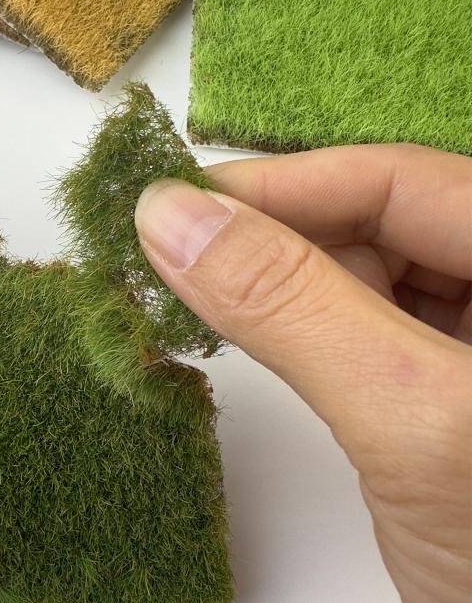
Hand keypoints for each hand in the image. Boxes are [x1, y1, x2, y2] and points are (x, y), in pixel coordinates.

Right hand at [135, 144, 470, 602]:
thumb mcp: (413, 421)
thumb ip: (291, 305)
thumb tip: (166, 216)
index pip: (403, 181)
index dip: (284, 185)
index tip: (175, 202)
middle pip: (381, 224)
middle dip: (272, 234)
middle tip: (169, 253)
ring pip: (361, 279)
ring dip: (274, 281)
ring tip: (191, 292)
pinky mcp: (437, 404)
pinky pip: (356, 334)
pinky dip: (294, 328)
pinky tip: (249, 333)